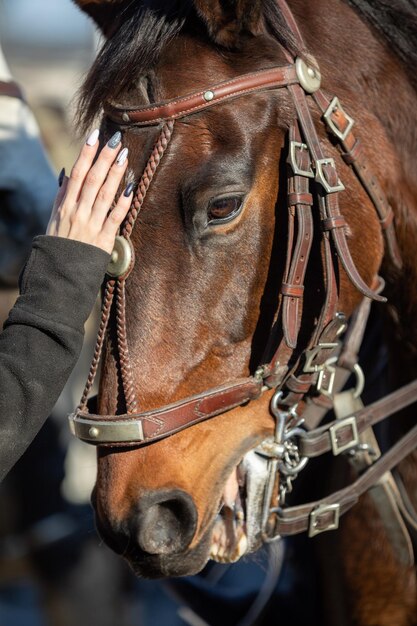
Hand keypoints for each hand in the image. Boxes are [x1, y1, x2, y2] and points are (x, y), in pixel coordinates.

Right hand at [47, 130, 133, 253]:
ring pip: (104, 194)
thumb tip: (67, 174)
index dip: (86, 154)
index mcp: (65, 205)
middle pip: (92, 179)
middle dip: (104, 157)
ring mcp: (90, 224)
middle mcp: (77, 211)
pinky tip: (130, 187)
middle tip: (116, 139)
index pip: (77, 173)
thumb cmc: (60, 244)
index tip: (95, 136)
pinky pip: (115, 217)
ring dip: (115, 173)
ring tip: (124, 155)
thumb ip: (62, 196)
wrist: (60, 272)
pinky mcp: (103, 238)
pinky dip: (123, 202)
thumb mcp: (55, 218)